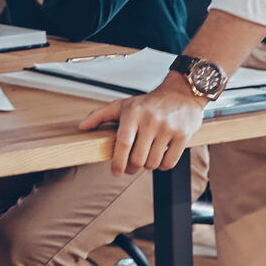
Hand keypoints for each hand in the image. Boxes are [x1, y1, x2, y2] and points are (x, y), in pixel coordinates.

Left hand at [78, 80, 206, 175]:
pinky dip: (163, 166)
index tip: (115, 172)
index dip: (118, 162)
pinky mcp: (183, 135)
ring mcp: (168, 128)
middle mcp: (150, 120)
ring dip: (148, 165)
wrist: (180, 94)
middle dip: (132, 168)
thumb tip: (82, 127)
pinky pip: (169, 163)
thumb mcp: (123, 105)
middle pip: (138, 158)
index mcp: (133, 113)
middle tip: (131, 166)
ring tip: (147, 156)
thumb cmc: (148, 103)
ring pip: (153, 163)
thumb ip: (100, 115)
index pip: (123, 143)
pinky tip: (160, 156)